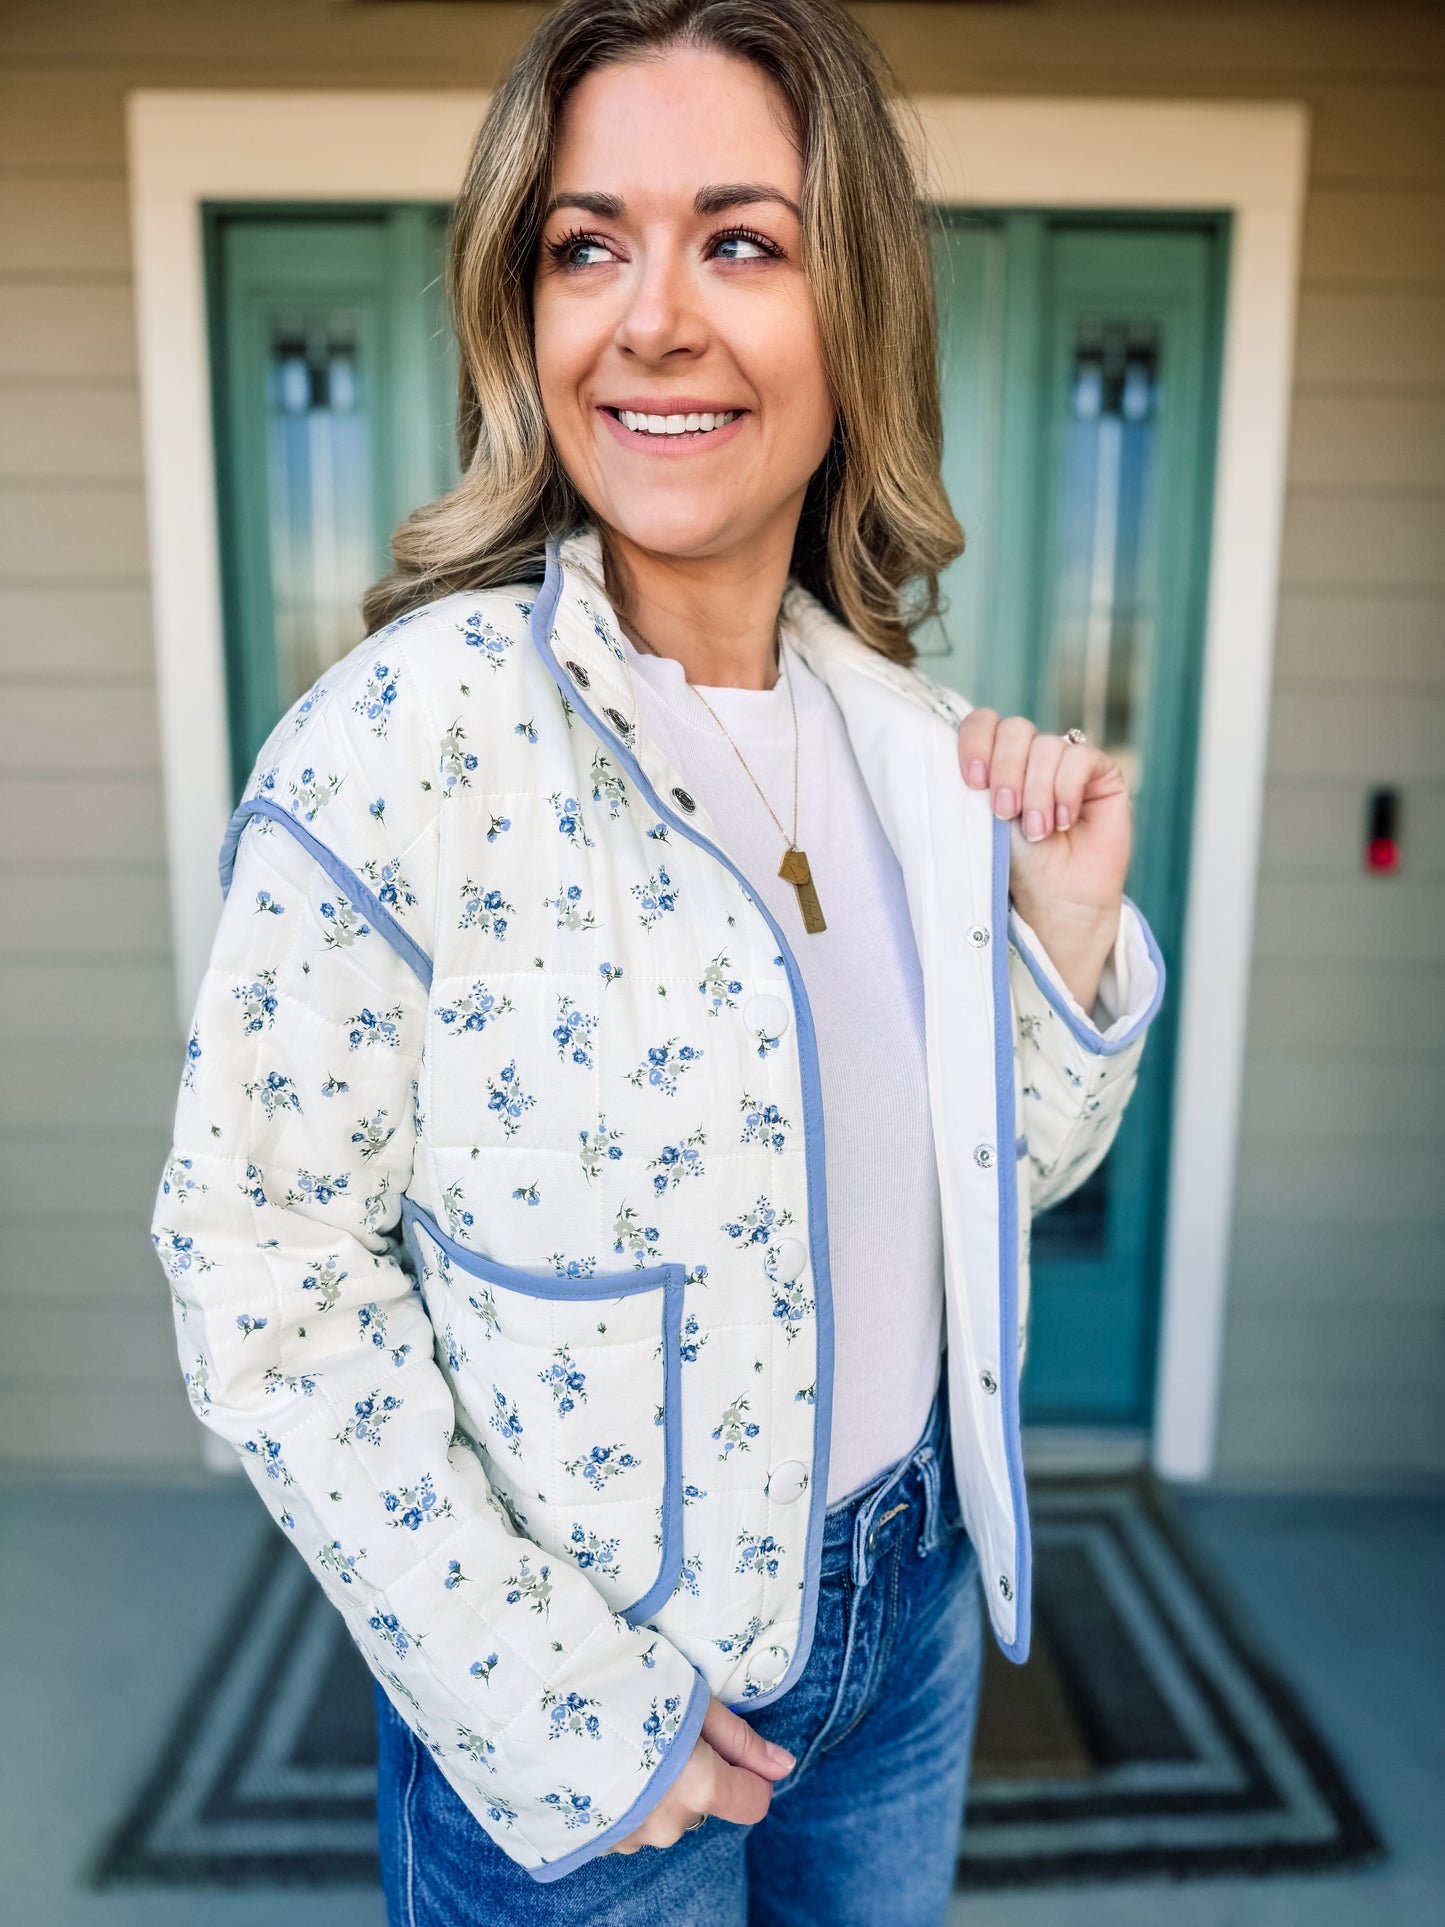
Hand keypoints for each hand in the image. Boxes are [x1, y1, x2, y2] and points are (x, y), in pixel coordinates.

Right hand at [606, 1697, 794, 1854]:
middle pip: (702, 1804)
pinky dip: (621, 1798)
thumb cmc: (619, 1687)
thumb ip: (739, 1740)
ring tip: (618, 1739)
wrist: (532, 1704)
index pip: (752, 1802)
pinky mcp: (592, 1841)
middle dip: (691, 1772)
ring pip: (661, 1814)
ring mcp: (627, 1839)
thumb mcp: (690, 1698)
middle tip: (655, 1725)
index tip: (726, 1745)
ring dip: (652, 1787)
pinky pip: (625, 1821)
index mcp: (699, 1789)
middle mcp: (668, 1825)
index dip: (748, 1773)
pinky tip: (597, 1762)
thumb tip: (784, 1767)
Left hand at [958, 709, 1131, 1011]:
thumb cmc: (1016, 868)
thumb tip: (948, 754)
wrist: (1056, 903)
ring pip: (1047, 745)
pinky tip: (1063, 822)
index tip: (972, 782)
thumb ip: (974, 785)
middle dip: (1006, 770)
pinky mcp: (1101, 774)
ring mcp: (1068, 762)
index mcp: (998, 760)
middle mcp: (1032, 756)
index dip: (975, 741)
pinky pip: (1081, 757)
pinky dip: (1067, 789)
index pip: (984, 722)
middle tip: (1004, 813)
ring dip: (1037, 790)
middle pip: (1015, 729)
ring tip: (1037, 832)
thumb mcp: (983, 822)